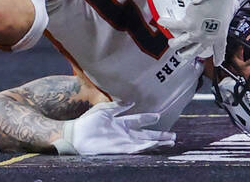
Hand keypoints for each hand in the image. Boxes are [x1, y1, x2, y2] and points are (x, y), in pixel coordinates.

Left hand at [57, 101, 175, 154]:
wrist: (76, 135)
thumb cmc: (87, 122)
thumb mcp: (103, 110)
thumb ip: (117, 106)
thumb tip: (131, 101)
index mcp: (120, 123)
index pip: (138, 120)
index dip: (148, 118)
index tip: (158, 115)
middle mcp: (124, 133)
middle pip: (146, 134)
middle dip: (159, 135)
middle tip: (173, 136)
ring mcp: (123, 142)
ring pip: (144, 142)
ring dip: (156, 142)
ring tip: (169, 142)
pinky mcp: (119, 149)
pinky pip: (134, 149)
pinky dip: (144, 147)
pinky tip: (152, 145)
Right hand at [158, 0, 234, 60]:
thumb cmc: (225, 1)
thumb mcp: (231, 10)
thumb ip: (228, 12)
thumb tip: (230, 4)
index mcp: (220, 36)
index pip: (219, 51)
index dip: (218, 58)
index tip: (217, 62)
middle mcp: (207, 38)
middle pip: (194, 52)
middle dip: (187, 54)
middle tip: (183, 53)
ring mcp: (196, 33)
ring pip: (180, 44)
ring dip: (174, 43)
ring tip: (171, 42)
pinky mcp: (186, 24)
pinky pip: (173, 26)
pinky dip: (166, 23)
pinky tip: (162, 21)